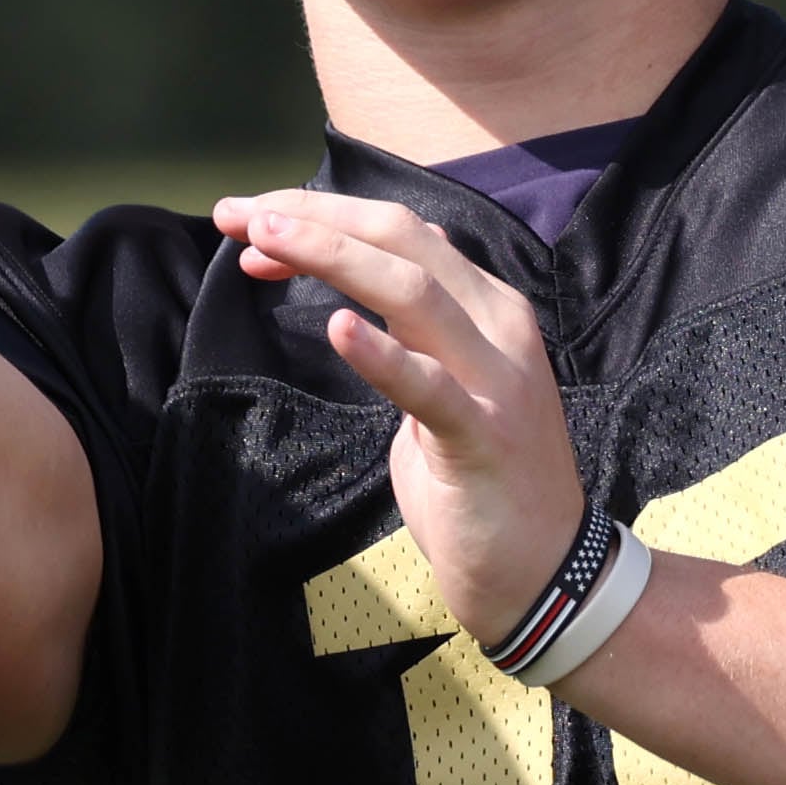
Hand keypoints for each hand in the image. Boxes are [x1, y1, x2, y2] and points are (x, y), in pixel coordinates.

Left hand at [215, 188, 584, 645]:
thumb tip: (354, 283)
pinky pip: (428, 387)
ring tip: (267, 241)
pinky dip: (382, 354)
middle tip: (240, 215)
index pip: (399, 234)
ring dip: (334, 256)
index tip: (256, 222)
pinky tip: (338, 328)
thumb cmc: (479, 478)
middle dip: (315, 217)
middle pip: (401, 240)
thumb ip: (412, 330)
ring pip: (414, 290)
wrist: (545, 569)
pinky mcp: (483, 438)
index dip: (324, 215)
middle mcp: (498, 325)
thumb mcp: (443, 384)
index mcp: (485, 305)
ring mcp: (496, 379)